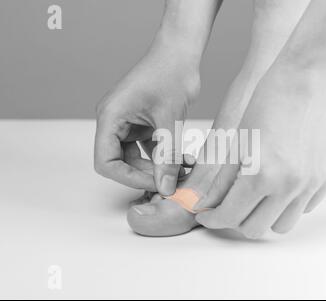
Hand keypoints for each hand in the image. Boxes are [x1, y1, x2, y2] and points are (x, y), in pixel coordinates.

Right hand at [94, 37, 199, 194]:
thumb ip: (167, 157)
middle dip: (147, 174)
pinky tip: (183, 159)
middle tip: (172, 180)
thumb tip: (166, 188)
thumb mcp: (170, 120)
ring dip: (158, 166)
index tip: (154, 184)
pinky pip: (149, 147)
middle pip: (121, 162)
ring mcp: (128, 122)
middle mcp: (114, 121)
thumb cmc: (170, 74)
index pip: (106, 161)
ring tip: (182, 170)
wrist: (181, 52)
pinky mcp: (142, 122)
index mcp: (110, 117)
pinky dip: (164, 155)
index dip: (127, 178)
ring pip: (136, 157)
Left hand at [194, 65, 325, 238]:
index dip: (213, 219)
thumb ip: (220, 180)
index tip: (207, 215)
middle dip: (235, 221)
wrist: (308, 79)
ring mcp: (311, 184)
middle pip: (255, 229)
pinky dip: (288, 204)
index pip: (230, 216)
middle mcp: (289, 186)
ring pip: (282, 225)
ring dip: (263, 217)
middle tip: (227, 205)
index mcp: (261, 176)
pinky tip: (279, 185)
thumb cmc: (269, 100)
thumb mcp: (236, 141)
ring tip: (254, 197)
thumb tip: (202, 203)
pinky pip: (305, 207)